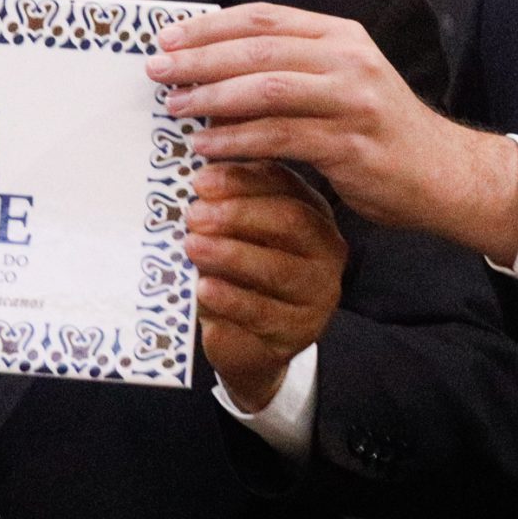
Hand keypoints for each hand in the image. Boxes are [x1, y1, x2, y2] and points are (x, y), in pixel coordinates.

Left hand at [148, 3, 517, 263]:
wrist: (441, 174)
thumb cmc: (379, 132)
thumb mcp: (341, 82)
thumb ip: (292, 67)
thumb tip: (216, 65)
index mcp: (341, 36)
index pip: (265, 19)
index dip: (211, 26)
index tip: (167, 38)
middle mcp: (348, 59)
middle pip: (258, 49)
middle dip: (201, 58)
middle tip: (158, 71)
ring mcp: (352, 100)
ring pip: (267, 88)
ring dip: (212, 97)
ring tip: (175, 108)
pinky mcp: (349, 143)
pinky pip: (279, 136)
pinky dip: (236, 140)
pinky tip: (207, 146)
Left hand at [188, 160, 345, 410]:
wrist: (244, 340)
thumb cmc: (236, 276)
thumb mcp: (230, 235)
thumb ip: (222, 206)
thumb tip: (198, 178)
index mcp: (311, 212)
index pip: (284, 185)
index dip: (242, 180)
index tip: (201, 181)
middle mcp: (325, 249)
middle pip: (291, 221)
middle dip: (238, 214)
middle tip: (194, 215)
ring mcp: (317, 292)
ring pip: (278, 268)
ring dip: (230, 254)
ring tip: (192, 247)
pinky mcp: (299, 330)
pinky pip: (264, 312)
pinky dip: (230, 298)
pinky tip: (204, 289)